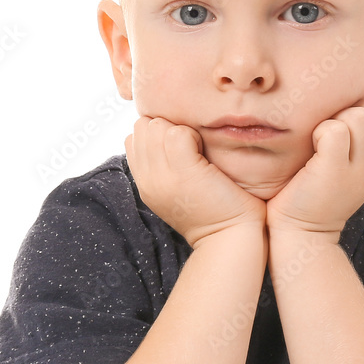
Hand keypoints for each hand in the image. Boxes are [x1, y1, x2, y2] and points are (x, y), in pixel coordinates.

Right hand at [125, 116, 266, 248]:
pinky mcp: (184, 171)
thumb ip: (164, 165)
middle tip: (189, 147)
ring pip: (156, 126)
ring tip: (197, 150)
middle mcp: (148, 180)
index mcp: (145, 183)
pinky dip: (193, 134)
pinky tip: (204, 152)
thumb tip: (166, 134)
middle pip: (142, 127)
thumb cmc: (216, 210)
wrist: (230, 237)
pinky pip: (178, 133)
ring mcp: (163, 176)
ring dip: (179, 130)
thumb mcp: (178, 189)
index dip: (157, 134)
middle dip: (166, 127)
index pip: (133, 138)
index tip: (179, 148)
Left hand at [265, 98, 363, 241]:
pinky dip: (320, 130)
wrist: (301, 234)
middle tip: (328, 133)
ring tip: (319, 141)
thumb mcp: (346, 167)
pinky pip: (336, 130)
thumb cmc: (313, 194)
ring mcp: (358, 168)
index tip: (343, 126)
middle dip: (350, 110)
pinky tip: (311, 147)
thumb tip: (355, 105)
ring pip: (359, 116)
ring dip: (334, 120)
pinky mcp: (335, 170)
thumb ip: (356, 140)